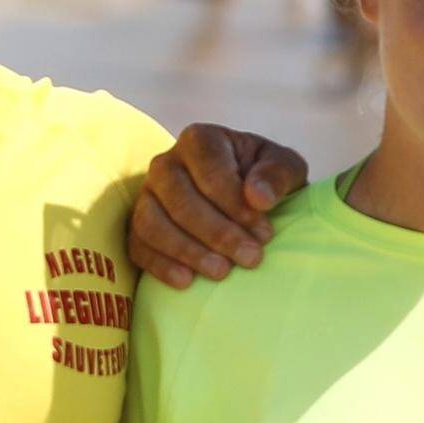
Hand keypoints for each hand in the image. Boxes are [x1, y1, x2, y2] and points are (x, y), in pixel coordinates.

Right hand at [126, 125, 307, 285]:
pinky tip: (187, 282)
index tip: (265, 232)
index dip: (234, 202)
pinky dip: (160, 265)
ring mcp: (147, 196)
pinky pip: (138, 247)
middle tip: (251, 258)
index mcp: (200, 140)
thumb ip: (277, 176)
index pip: (209, 168)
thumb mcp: (286, 170)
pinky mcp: (138, 228)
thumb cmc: (265, 181)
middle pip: (179, 198)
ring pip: (153, 223)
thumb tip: (258, 197)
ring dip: (188, 251)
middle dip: (217, 232)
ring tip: (222, 272)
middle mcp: (166, 163)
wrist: (246, 203)